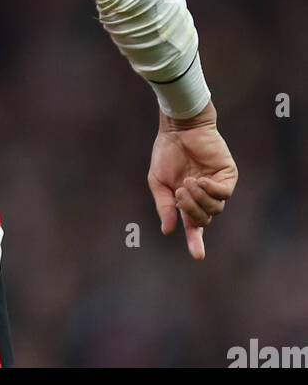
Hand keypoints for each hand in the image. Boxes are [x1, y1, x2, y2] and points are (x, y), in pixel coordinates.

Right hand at [147, 101, 237, 259]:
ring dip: (199, 199)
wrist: (179, 128)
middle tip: (179, 194)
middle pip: (204, 220)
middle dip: (190, 210)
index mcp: (187, 202)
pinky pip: (224, 193)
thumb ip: (164, 205)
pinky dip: (212, 190)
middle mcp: (204, 197)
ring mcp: (217, 186)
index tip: (198, 256)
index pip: (194, 228)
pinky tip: (201, 180)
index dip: (196, 242)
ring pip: (215, 208)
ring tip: (188, 182)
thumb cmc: (167, 152)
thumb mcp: (158, 181)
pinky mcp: (227, 175)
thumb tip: (168, 230)